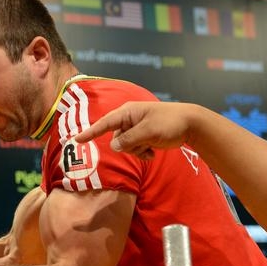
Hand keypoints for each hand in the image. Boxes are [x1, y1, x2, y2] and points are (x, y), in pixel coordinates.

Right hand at [73, 101, 198, 159]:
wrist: (190, 124)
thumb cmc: (170, 122)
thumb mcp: (148, 131)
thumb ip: (129, 140)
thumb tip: (114, 147)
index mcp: (127, 113)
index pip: (104, 123)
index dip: (90, 132)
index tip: (76, 140)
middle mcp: (129, 120)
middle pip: (117, 140)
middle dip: (128, 146)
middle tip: (145, 144)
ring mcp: (136, 129)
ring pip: (126, 147)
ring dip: (137, 151)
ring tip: (151, 148)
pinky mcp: (143, 137)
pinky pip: (135, 149)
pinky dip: (142, 153)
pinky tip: (153, 152)